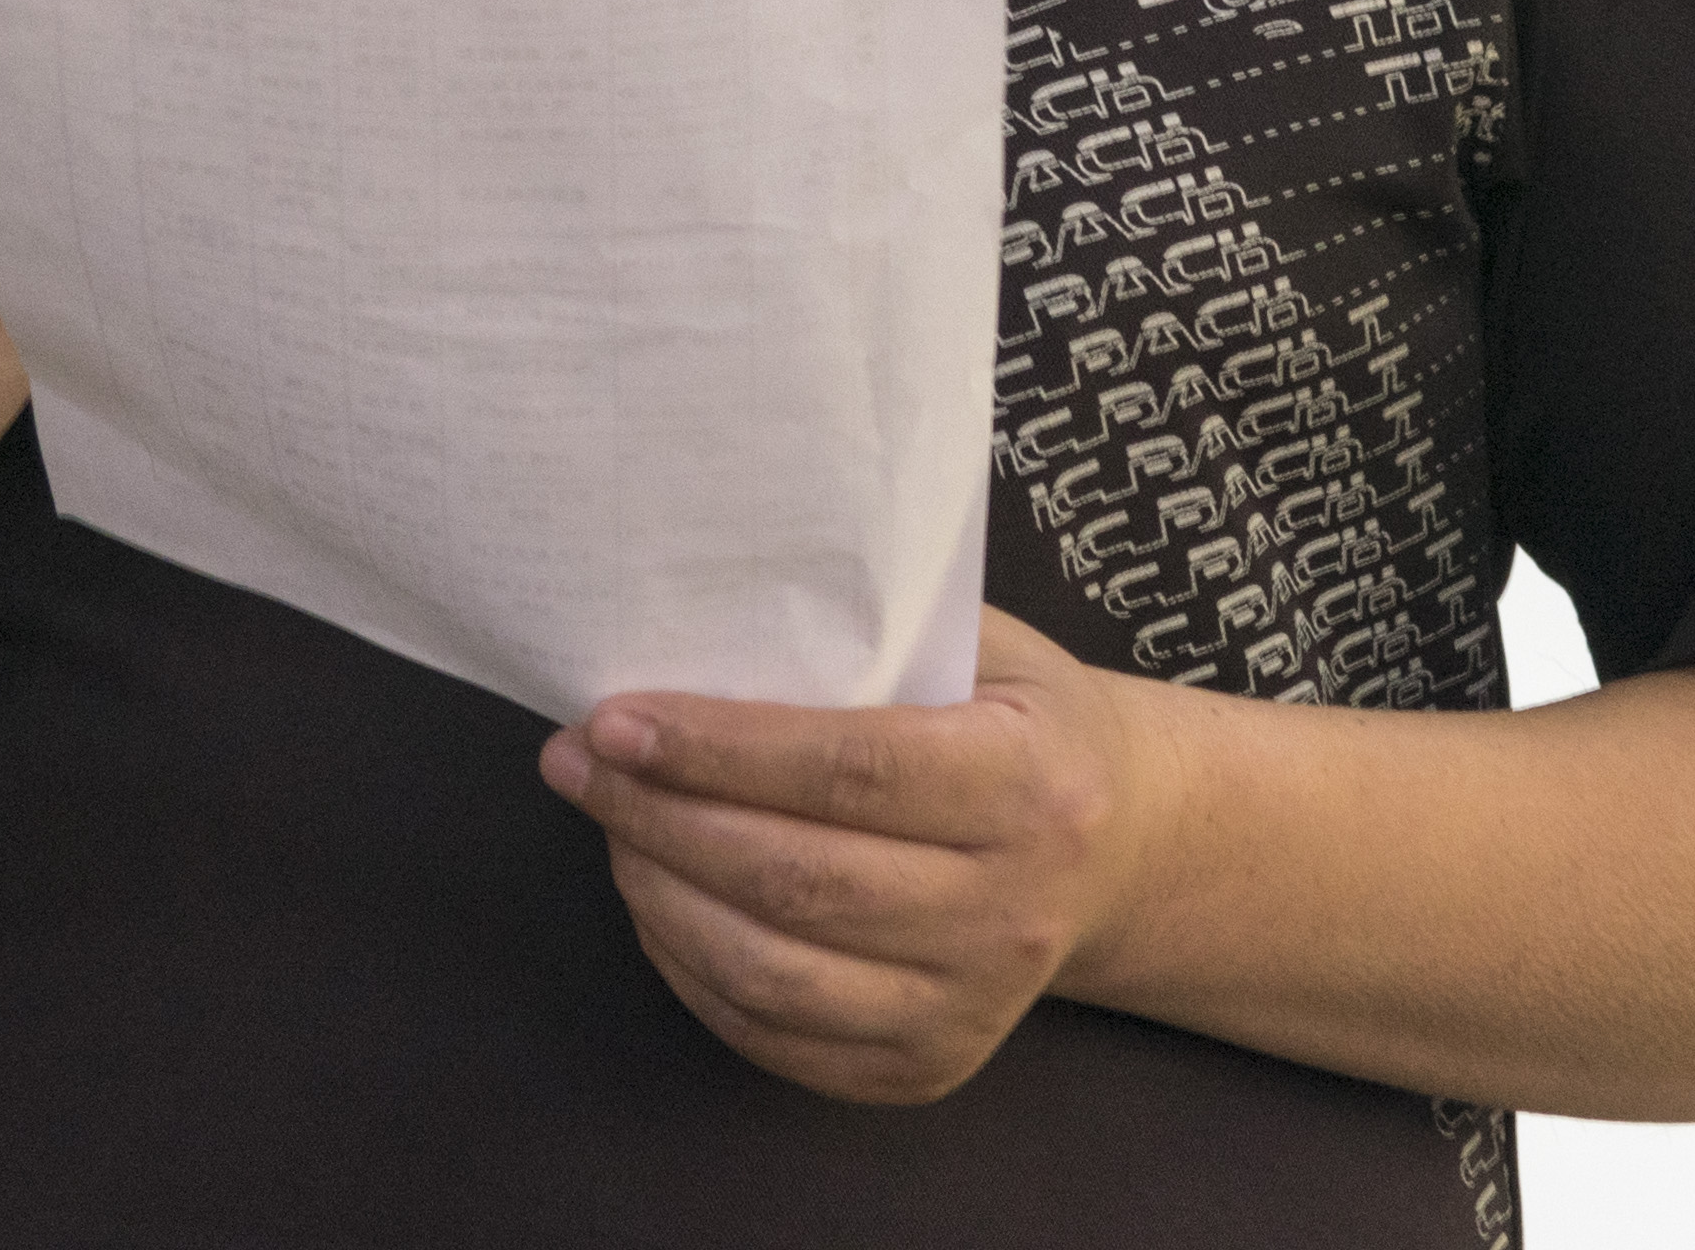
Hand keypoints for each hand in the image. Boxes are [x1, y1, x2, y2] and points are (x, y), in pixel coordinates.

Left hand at [535, 610, 1189, 1104]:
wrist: (1117, 849)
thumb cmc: (1022, 724)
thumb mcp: (986, 650)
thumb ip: (871, 635)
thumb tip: (703, 624)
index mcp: (1031, 787)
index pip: (851, 770)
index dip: (719, 750)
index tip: (615, 720)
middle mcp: (1011, 912)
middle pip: (797, 878)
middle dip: (660, 818)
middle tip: (577, 764)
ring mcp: (970, 1008)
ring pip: (772, 971)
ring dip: (660, 897)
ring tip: (610, 827)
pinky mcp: (925, 1071)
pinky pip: (775, 1037)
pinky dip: (691, 971)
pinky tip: (657, 901)